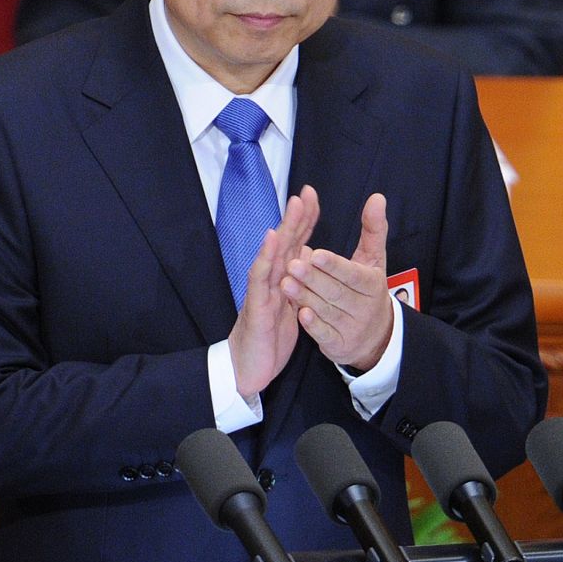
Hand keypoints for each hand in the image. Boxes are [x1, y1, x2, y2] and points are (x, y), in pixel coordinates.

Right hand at [228, 186, 318, 399]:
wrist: (248, 370)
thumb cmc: (268, 338)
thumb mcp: (289, 308)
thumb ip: (296, 281)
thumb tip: (304, 253)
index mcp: (282, 280)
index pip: (294, 245)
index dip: (304, 221)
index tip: (313, 197)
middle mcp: (271, 280)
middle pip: (285, 242)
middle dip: (297, 217)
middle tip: (307, 191)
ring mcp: (262, 291)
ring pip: (274, 254)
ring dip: (284, 228)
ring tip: (295, 205)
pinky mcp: (255, 306)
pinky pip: (260, 279)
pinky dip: (266, 257)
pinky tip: (272, 239)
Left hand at [281, 192, 392, 371]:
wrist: (376, 337)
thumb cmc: (368, 290)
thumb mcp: (374, 260)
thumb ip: (373, 229)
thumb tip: (377, 197)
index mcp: (372, 284)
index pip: (352, 274)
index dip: (334, 265)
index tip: (315, 253)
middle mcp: (364, 307)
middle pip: (336, 291)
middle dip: (313, 278)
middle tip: (292, 264)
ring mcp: (352, 328)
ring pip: (327, 311)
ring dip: (306, 297)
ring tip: (285, 283)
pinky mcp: (339, 345)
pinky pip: (325, 334)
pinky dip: (313, 325)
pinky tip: (300, 313)